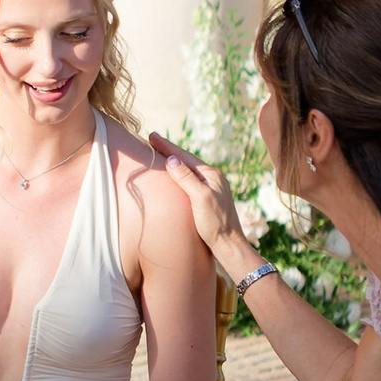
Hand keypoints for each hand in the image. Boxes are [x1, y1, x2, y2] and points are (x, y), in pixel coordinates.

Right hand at [146, 136, 244, 262]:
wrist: (228, 245)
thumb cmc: (215, 223)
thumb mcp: (200, 198)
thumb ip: (186, 178)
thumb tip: (172, 160)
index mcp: (211, 174)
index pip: (184, 156)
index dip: (167, 146)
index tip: (152, 136)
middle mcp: (212, 178)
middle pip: (187, 160)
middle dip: (170, 150)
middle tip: (153, 140)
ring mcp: (211, 188)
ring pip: (188, 170)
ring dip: (174, 162)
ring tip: (161, 154)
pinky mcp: (207, 198)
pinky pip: (189, 180)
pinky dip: (178, 175)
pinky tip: (174, 177)